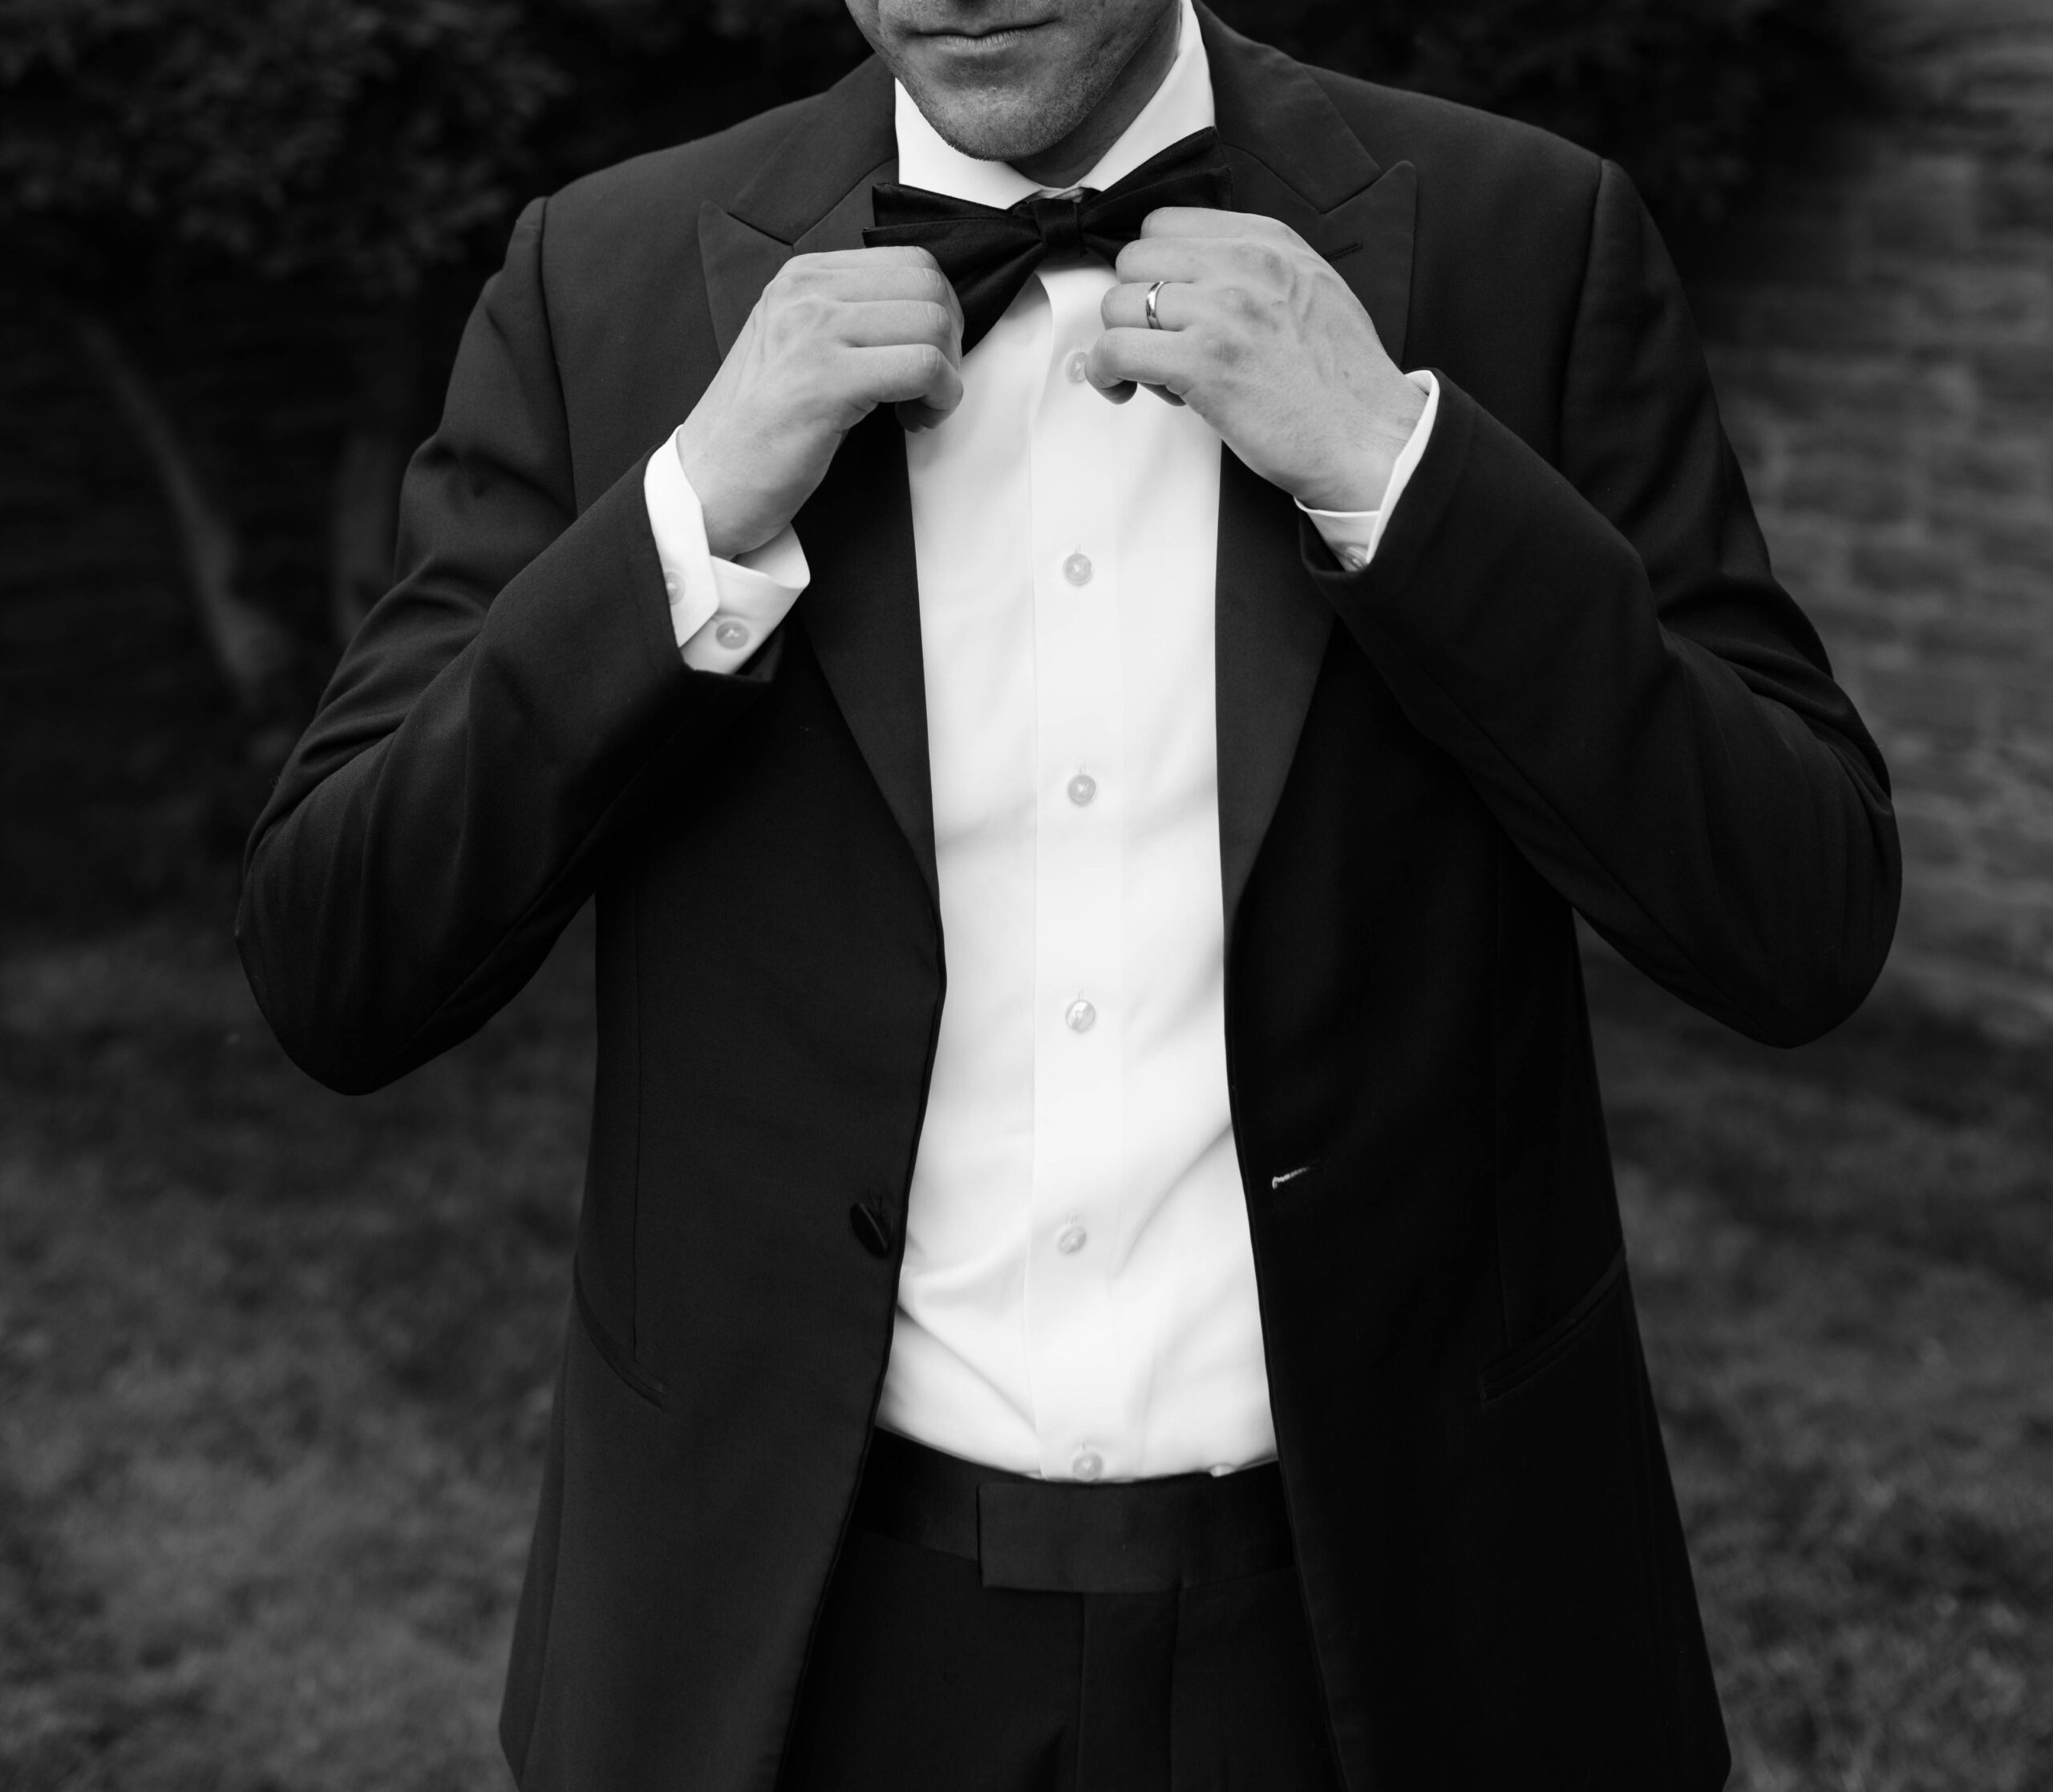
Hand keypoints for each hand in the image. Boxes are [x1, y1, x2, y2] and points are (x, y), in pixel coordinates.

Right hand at [676, 248, 963, 557]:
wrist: (709, 484)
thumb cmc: (759, 430)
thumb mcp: (798, 349)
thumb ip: (849, 320)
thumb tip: (922, 319)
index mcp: (802, 278)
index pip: (910, 262)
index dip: (938, 312)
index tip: (927, 355)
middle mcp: (805, 293)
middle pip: (928, 287)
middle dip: (950, 342)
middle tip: (931, 386)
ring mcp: (813, 332)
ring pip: (931, 324)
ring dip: (946, 375)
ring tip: (918, 408)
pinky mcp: (826, 380)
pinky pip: (923, 368)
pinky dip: (938, 399)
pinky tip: (914, 421)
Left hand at [1090, 210, 1425, 512]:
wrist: (1371, 438)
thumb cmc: (1342, 384)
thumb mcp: (1311, 291)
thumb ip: (1255, 271)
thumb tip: (1196, 278)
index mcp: (1268, 242)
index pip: (1166, 223)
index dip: (1154, 268)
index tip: (1163, 303)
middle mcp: (1244, 265)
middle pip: (1134, 259)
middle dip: (1135, 304)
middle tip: (1160, 344)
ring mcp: (1222, 311)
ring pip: (1118, 304)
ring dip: (1124, 342)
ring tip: (1157, 374)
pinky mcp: (1203, 363)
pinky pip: (1116, 349)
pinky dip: (1108, 373)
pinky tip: (1125, 389)